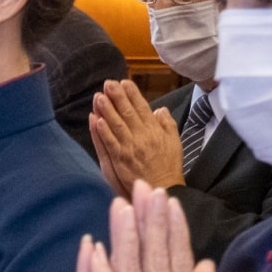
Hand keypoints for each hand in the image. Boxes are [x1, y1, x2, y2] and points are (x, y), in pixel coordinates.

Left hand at [90, 80, 184, 195]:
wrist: (163, 189)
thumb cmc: (169, 166)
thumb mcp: (175, 142)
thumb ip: (167, 124)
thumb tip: (160, 109)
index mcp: (155, 131)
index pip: (142, 107)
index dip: (132, 94)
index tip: (124, 82)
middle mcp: (142, 137)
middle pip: (127, 113)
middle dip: (117, 96)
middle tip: (108, 83)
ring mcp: (130, 148)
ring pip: (116, 125)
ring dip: (106, 109)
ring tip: (99, 97)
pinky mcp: (120, 160)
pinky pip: (110, 143)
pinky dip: (102, 131)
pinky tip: (96, 120)